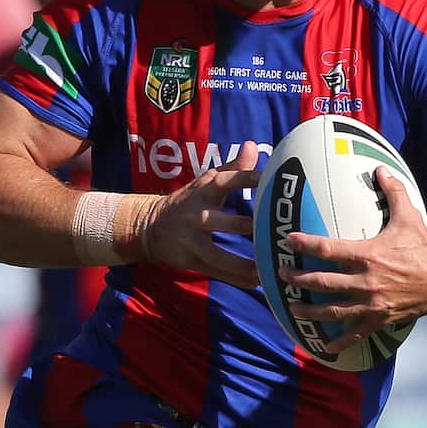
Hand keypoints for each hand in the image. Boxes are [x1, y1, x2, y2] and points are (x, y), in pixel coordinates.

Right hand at [144, 141, 261, 288]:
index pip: (229, 181)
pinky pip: (216, 271)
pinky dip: (235, 278)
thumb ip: (234, 168)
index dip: (249, 180)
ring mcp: (193, 240)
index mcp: (205, 190)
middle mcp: (198, 215)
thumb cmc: (189, 201)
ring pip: (218, 254)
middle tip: (276, 233)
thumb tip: (253, 146)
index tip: (272, 182)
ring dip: (242, 263)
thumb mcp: (206, 181)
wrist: (150, 226)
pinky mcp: (191, 259)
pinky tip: (257, 282)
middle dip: (247, 227)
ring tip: (266, 269)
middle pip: (224, 222)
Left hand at [279, 166, 426, 351]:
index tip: (287, 240)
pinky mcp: (381, 320)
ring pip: (333, 311)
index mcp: (368, 255)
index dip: (305, 244)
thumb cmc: (426, 248)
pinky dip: (339, 342)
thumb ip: (393, 192)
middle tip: (281, 275)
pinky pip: (356, 334)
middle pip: (323, 282)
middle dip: (298, 280)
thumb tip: (380, 168)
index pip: (328, 250)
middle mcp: (367, 282)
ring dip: (310, 311)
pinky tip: (324, 347)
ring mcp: (373, 304)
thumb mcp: (409, 217)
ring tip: (293, 308)